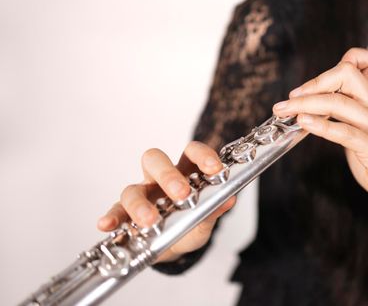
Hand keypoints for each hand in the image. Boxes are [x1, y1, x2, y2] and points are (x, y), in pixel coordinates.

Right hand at [97, 143, 235, 262]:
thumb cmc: (191, 225)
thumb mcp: (205, 220)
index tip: (215, 169)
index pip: (191, 152)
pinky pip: (115, 211)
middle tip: (182, 194)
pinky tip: (106, 225)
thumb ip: (214, 210)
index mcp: (184, 172)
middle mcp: (160, 178)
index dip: (203, 156)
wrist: (176, 247)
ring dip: (141, 204)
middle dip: (168, 175)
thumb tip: (229, 199)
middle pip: (155, 160)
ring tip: (150, 220)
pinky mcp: (126, 214)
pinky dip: (111, 217)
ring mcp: (142, 194)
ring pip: (132, 188)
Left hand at [272, 48, 367, 241]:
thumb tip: (314, 103)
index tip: (311, 85)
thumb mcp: (362, 128)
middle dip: (314, 82)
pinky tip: (305, 123)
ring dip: (306, 104)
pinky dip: (321, 125)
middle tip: (291, 97)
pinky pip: (345, 132)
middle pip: (347, 73)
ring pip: (339, 102)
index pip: (367, 60)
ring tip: (286, 111)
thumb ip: (345, 113)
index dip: (339, 62)